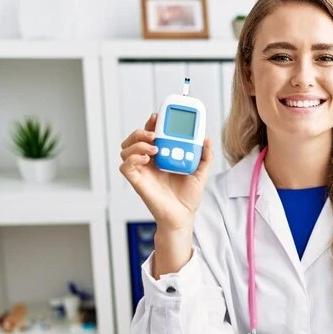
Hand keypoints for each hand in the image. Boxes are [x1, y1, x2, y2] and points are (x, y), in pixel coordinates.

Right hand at [119, 113, 213, 231]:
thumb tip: (207, 139)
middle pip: (134, 139)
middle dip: (140, 131)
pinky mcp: (137, 182)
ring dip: (137, 144)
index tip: (158, 117)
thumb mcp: (201, 173)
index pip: (151, 135)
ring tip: (153, 148)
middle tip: (154, 133)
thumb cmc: (188, 197)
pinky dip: (132, 159)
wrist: (183, 216)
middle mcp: (149, 162)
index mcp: (161, 157)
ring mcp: (141, 172)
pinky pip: (125, 167)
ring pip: (125, 150)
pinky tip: (146, 159)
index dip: (152, 124)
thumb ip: (205, 156)